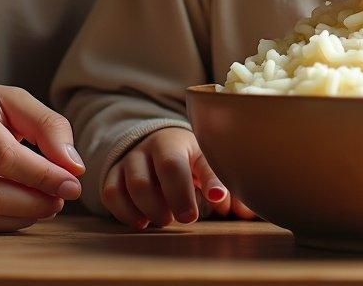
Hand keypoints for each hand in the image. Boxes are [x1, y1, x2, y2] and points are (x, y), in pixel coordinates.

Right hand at [0, 84, 84, 231]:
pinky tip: (21, 210)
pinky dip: (2, 223)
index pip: (5, 156)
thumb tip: (73, 166)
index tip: (73, 183)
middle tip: (63, 198)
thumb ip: (49, 127)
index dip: (43, 174)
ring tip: (48, 204)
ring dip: (23, 215)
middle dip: (36, 201)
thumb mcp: (16, 102)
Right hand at [101, 127, 255, 228]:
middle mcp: (156, 144)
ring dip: (154, 208)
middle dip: (180, 197)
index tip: (218, 199)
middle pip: (168, 167)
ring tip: (165, 219)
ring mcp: (132, 158)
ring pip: (138, 183)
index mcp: (186, 139)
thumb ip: (225, 186)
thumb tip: (250, 212)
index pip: (201, 157)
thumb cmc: (186, 159)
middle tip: (189, 217)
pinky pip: (112, 193)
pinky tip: (142, 221)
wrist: (151, 145)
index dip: (210, 180)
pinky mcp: (112, 174)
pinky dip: (126, 212)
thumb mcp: (206, 164)